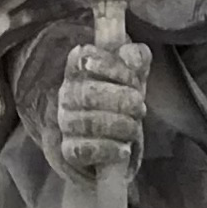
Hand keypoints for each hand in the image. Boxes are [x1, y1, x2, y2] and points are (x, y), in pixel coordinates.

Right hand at [57, 35, 149, 180]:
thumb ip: (135, 58)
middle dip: (122, 100)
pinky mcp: (70, 150)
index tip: (132, 79)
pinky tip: (124, 149)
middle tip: (140, 106)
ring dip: (121, 125)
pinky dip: (109, 149)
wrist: (110, 137)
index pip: (83, 58)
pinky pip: (85, 150)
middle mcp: (67, 94)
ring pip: (89, 122)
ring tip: (134, 127)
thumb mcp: (131, 74)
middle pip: (89, 93)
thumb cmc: (120, 97)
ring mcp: (66, 123)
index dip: (110, 66)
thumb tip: (133, 56)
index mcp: (78, 68)